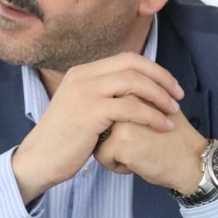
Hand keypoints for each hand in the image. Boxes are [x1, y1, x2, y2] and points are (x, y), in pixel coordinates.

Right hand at [12, 53, 184, 203]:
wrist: (40, 159)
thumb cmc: (64, 139)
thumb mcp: (81, 108)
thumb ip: (101, 96)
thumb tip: (129, 93)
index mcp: (83, 72)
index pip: (126, 59)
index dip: (153, 70)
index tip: (170, 86)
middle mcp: (83, 76)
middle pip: (133, 65)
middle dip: (161, 78)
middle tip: (178, 96)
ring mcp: (85, 92)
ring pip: (134, 82)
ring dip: (159, 96)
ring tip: (173, 112)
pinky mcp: (90, 112)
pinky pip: (130, 107)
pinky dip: (152, 116)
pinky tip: (163, 126)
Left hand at [93, 99, 205, 194]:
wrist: (192, 160)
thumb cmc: (173, 138)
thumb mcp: (155, 107)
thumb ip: (134, 99)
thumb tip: (106, 102)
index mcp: (130, 88)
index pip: (104, 108)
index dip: (116, 124)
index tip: (138, 131)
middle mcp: (123, 98)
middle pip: (98, 122)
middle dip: (111, 137)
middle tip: (140, 142)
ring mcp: (121, 119)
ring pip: (97, 139)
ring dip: (113, 151)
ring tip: (139, 152)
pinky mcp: (120, 141)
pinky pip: (102, 156)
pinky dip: (117, 165)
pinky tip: (138, 163)